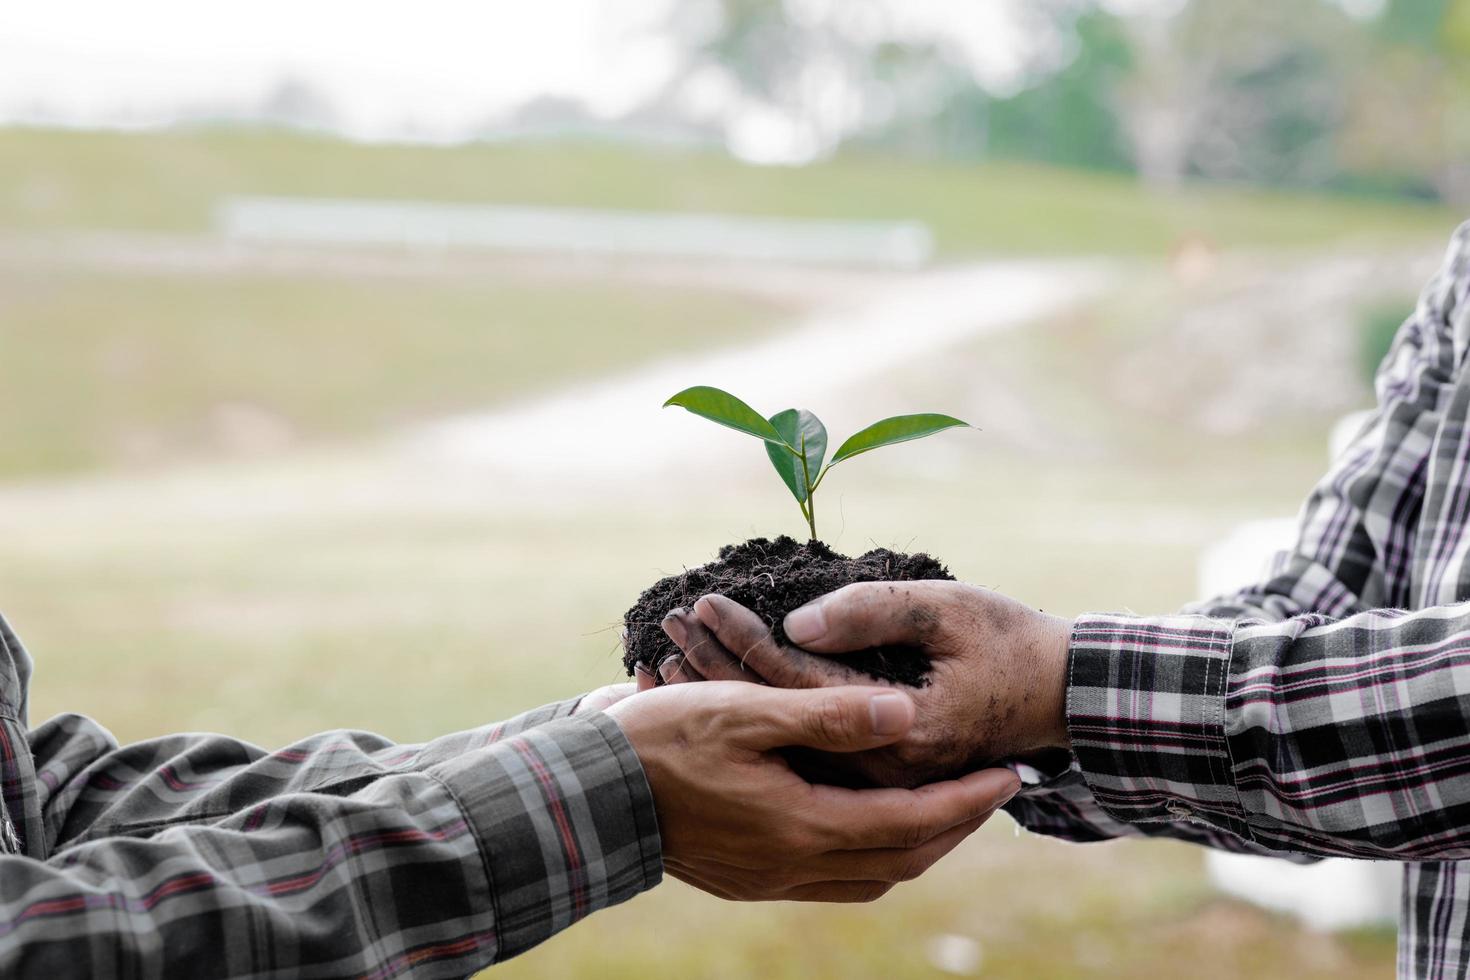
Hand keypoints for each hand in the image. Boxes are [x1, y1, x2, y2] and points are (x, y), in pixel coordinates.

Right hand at [604, 681, 1019, 901]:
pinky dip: (871, 856)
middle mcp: (793, 865)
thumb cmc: (664, 739)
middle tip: (992, 792)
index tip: (1009, 775)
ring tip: (944, 807)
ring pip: (870, 878)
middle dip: (955, 827)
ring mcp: (770, 879)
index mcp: (801, 825)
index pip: (910, 823)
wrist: (589, 792)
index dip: (966, 801)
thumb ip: (829, 714)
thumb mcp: (747, 710)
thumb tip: (905, 715)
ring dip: (916, 846)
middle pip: (902, 861)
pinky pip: (833, 882)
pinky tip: (870, 824)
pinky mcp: (748, 879)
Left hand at [657, 582, 1070, 786]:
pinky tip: (720, 688)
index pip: (798, 686)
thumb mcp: (949, 608)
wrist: (1064, 695)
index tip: (701, 603)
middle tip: (669, 630)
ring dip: (729, 698)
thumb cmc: (1012, 642)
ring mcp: (879, 782)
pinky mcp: (879, 775)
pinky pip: (802, 750)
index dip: (745, 642)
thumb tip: (795, 626)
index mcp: (898, 731)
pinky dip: (758, 717)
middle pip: (777, 723)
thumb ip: (873, 613)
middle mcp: (882, 770)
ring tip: (675, 657)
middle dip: (717, 674)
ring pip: (781, 743)